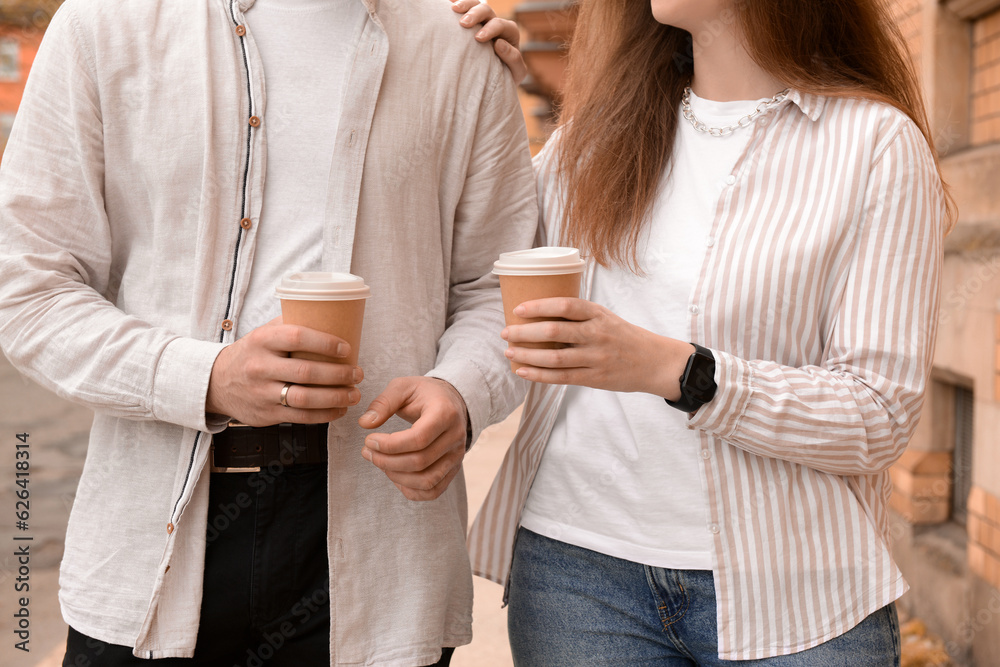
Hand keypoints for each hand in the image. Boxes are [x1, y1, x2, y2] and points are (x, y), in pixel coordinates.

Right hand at [206, 318, 363, 426]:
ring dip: (336, 398)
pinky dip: (324, 415)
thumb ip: (290, 325)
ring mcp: (262, 393)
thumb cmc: (251, 354)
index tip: (346, 348)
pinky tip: (339, 409)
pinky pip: (300, 417)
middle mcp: (260, 367)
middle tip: (358, 373)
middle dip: (338, 374)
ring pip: (305, 398)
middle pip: (306, 372)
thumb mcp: (263, 334)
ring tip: (354, 394)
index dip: (325, 342)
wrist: (217, 382)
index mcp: (262, 340)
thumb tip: (330, 315)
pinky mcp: (266, 414)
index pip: (297, 337)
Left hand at [359, 377, 468, 500]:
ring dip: (396, 477)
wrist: (451, 400)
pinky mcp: (453, 470)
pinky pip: (432, 491)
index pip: (418, 439)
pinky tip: (394, 474)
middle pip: (420, 462)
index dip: (389, 445)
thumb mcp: (402, 387)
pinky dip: (410, 490)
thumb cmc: (424, 393)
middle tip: (366, 452)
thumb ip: (383, 403)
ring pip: (426, 481)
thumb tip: (364, 423)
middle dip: (386, 461)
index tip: (368, 440)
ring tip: (379, 462)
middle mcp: (456, 437)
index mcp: (445, 413)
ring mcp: (456, 456)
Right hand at [451, 0, 527, 84]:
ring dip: (464, 5)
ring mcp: (482, 21)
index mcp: (509, 33)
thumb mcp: (516, 72)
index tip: (478, 38)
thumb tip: (499, 43)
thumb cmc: (508, 75)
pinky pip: (464, 9)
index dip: (490, 29)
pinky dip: (456, 3)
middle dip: (475, 14)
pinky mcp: (470, 23)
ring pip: (475, 5)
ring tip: (453, 9)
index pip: (500, 24)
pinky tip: (448, 3)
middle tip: (463, 23)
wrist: (496, 79)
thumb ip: (514, 59)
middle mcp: (495, 23)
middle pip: (486, 10)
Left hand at [501, 298, 695, 398]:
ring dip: (527, 355)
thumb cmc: (623, 336)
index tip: (518, 309)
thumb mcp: (605, 317)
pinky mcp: (594, 378)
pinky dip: (539, 375)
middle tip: (505, 332)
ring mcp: (596, 358)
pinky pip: (561, 377)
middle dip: (524, 332)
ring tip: (508, 352)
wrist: (654, 362)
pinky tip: (522, 370)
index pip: (565, 306)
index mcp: (598, 314)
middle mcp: (597, 334)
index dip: (539, 306)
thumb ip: (578, 316)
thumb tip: (539, 313)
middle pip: (554, 332)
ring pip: (555, 358)